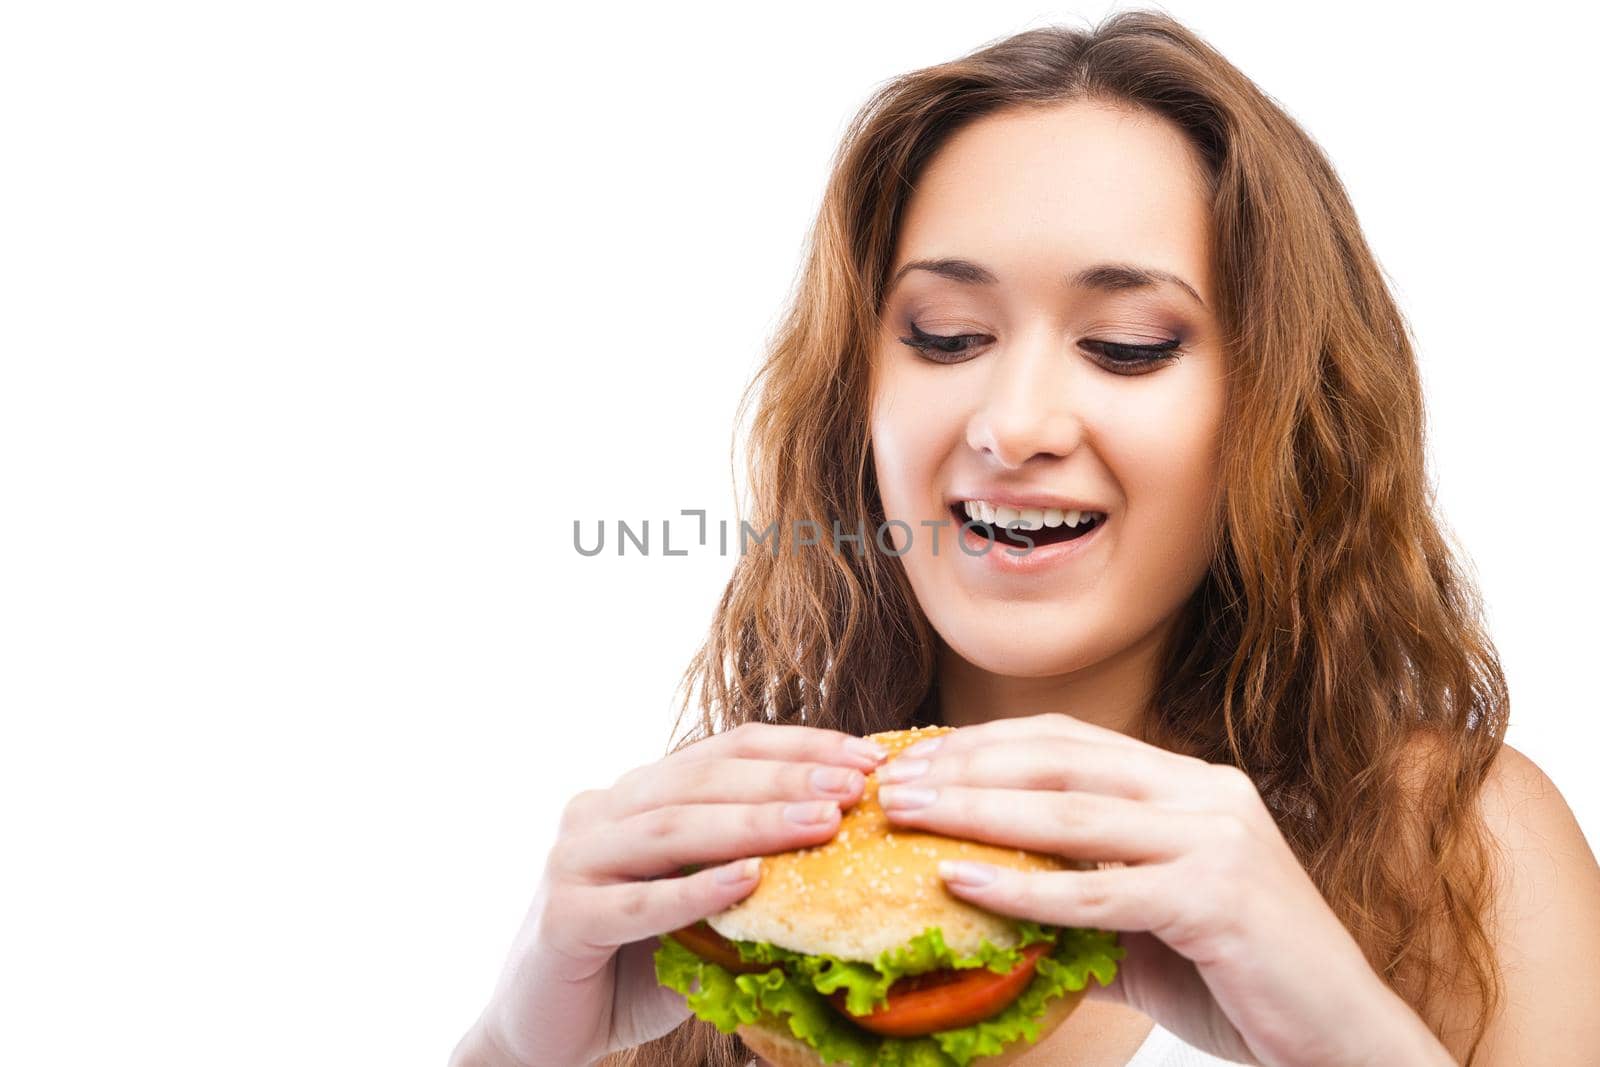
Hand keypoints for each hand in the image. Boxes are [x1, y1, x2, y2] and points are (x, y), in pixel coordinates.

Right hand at [465, 722, 888, 1066]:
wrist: (548, 1032)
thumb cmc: (636, 965)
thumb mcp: (705, 910)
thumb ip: (751, 876)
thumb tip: (853, 853)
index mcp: (637, 795)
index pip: (725, 750)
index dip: (797, 747)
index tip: (865, 757)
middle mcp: (600, 811)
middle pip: (703, 779)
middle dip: (785, 780)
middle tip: (852, 787)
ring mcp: (574, 860)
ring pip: (672, 828)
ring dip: (752, 824)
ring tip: (820, 824)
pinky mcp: (562, 917)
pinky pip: (636, 902)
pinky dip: (694, 891)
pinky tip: (747, 882)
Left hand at [874, 714, 1444, 1066]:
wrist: (1342, 1041)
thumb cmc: (1242, 980)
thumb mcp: (1148, 924)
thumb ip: (1081, 896)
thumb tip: (980, 893)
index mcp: (1190, 784)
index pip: (1068, 740)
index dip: (985, 742)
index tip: (915, 756)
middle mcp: (1205, 794)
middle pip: (1059, 760)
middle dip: (965, 764)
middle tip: (892, 780)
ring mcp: (1215, 840)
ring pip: (1069, 814)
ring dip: (975, 811)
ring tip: (907, 814)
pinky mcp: (1215, 898)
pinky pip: (1094, 890)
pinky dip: (1019, 887)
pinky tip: (959, 883)